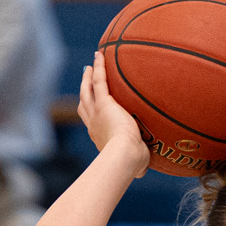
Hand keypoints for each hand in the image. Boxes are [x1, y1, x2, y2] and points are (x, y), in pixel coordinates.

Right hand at [78, 52, 148, 180]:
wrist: (124, 156)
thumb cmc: (132, 163)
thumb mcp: (134, 164)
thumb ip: (137, 164)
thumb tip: (141, 170)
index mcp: (99, 137)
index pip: (91, 122)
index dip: (90, 112)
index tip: (93, 106)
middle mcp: (94, 123)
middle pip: (84, 102)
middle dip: (84, 90)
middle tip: (85, 79)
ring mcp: (97, 112)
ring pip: (88, 90)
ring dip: (87, 77)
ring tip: (90, 66)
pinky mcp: (105, 103)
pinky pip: (99, 80)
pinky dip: (98, 67)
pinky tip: (99, 55)